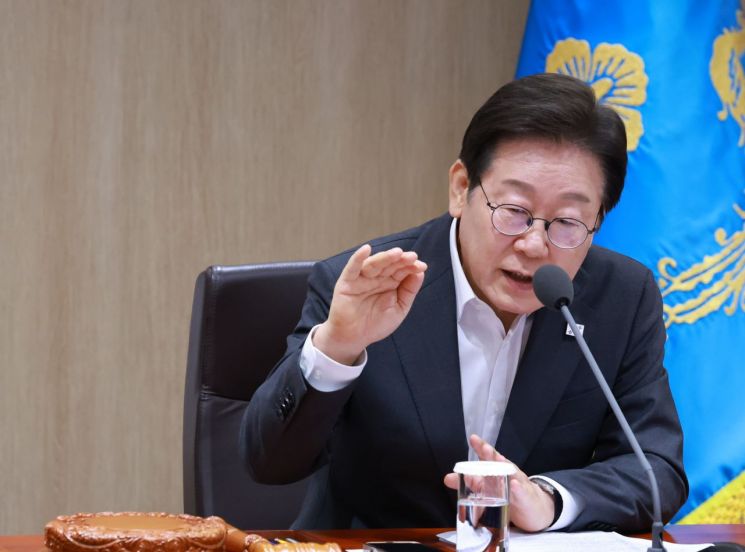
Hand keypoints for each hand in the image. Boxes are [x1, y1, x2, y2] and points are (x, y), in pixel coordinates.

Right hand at [314, 244, 426, 364]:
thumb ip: (409, 291)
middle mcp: (376, 278)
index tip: (421, 266)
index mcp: (390, 283)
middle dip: (400, 260)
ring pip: (374, 264)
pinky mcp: (347, 282)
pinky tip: (366, 249)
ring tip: (397, 253)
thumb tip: (420, 273)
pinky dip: (358, 258)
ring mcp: (362, 279)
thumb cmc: (376, 324)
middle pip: (389, 265)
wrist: (354, 338)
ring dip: (384, 257)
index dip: (411, 267)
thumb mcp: (399, 309)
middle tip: (412, 257)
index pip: (401, 270)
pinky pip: (352, 268)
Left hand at [443, 434, 555, 531]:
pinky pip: (523, 493)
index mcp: (497, 469)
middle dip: (492, 455)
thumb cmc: (509, 494)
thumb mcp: (488, 488)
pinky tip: (514, 485)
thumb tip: (447, 478)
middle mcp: (508, 473)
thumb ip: (469, 482)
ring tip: (499, 460)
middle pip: (500, 462)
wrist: (534, 508)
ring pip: (512, 474)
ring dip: (505, 467)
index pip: (488, 456)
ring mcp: (519, 484)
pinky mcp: (527, 498)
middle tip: (485, 448)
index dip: (481, 447)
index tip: (473, 438)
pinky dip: (518, 489)